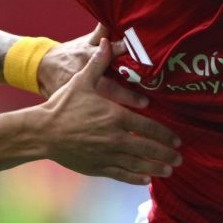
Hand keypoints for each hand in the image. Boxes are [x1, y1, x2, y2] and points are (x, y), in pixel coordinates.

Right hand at [37, 37, 179, 184]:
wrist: (42, 131)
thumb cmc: (63, 105)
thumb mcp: (82, 82)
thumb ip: (98, 64)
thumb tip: (108, 42)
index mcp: (116, 116)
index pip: (148, 126)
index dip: (165, 134)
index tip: (176, 139)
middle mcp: (115, 137)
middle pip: (148, 147)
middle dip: (166, 154)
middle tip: (179, 158)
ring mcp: (107, 154)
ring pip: (138, 164)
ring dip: (156, 168)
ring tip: (169, 170)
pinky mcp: (97, 166)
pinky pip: (121, 174)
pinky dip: (136, 178)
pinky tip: (146, 180)